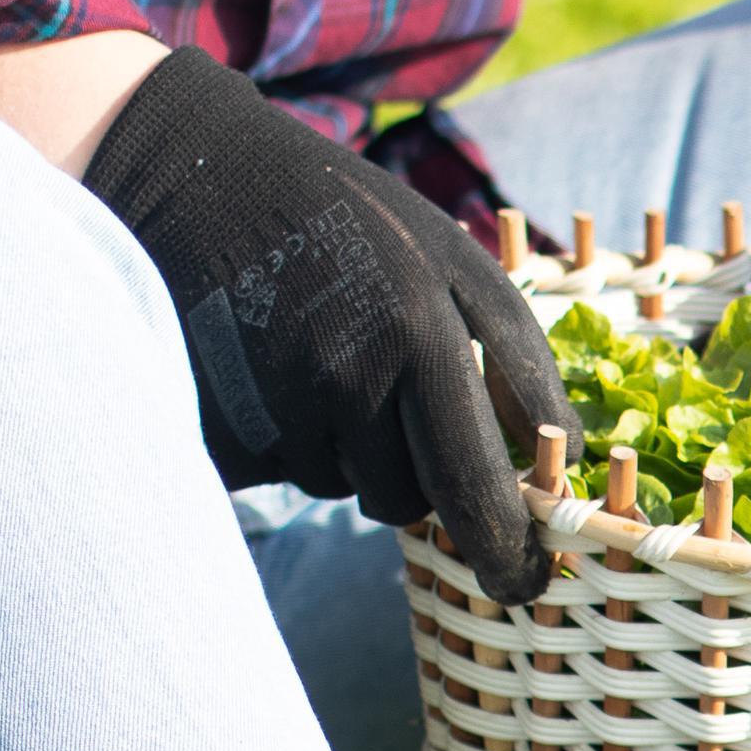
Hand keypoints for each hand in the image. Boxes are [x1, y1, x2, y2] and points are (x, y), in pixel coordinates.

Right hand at [81, 47, 562, 601]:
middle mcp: (346, 375)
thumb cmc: (345, 219)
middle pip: (408, 502)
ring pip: (340, 486)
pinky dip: (282, 440)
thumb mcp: (451, 260)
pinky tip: (263, 368)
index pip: (476, 485)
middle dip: (421, 486)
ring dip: (344, 449)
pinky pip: (276, 472)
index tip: (526, 583)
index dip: (507, 549)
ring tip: (317, 355)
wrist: (186, 168)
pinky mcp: (210, 422)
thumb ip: (513, 359)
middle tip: (396, 422)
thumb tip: (564, 459)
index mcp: (422, 333)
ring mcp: (271, 403)